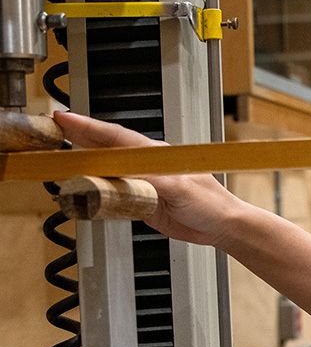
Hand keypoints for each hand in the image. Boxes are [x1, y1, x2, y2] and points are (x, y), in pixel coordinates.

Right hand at [52, 111, 248, 246]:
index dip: (88, 127)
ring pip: (106, 170)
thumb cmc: (212, 203)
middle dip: (77, 137)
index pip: (115, 137)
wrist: (223, 227)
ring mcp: (143, 183)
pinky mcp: (142, 203)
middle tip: (50, 128)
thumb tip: (125, 171)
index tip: (64, 118)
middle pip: (106, 148)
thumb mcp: (179, 188)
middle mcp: (147, 166)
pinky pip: (112, 193)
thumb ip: (152, 178)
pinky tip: (81, 186)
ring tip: (57, 154)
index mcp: (156, 155)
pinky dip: (95, 189)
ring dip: (82, 162)